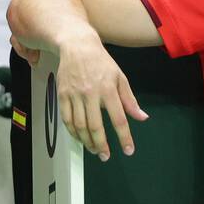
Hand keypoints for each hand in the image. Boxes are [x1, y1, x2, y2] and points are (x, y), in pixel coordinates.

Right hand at [54, 32, 148, 159]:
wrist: (77, 46)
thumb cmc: (101, 62)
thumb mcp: (120, 77)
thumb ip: (130, 100)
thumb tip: (142, 117)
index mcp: (109, 89)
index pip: (119, 118)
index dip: (124, 137)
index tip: (128, 150)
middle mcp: (91, 93)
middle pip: (95, 126)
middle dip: (102, 144)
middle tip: (106, 156)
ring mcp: (74, 95)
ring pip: (79, 125)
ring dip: (87, 141)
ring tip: (95, 149)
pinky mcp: (62, 95)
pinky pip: (67, 119)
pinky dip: (73, 132)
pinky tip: (80, 138)